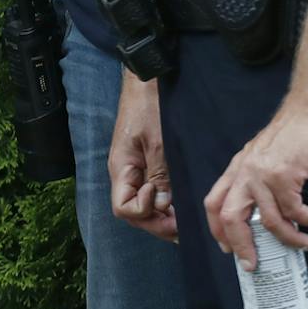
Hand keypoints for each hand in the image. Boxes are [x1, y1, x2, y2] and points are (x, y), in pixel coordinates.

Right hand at [108, 72, 178, 241]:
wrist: (146, 82)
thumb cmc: (149, 108)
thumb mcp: (158, 143)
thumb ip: (160, 176)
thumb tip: (163, 206)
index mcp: (122, 168)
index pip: (124, 208)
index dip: (144, 213)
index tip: (164, 201)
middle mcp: (125, 173)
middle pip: (133, 212)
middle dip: (157, 222)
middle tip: (184, 226)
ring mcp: (134, 169)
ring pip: (142, 204)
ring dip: (162, 214)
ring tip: (185, 217)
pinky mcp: (144, 164)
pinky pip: (150, 191)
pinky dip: (164, 201)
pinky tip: (180, 202)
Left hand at [203, 107, 307, 267]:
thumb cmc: (289, 138)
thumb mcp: (262, 159)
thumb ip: (256, 182)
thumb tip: (262, 217)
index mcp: (236, 170)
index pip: (213, 203)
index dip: (217, 229)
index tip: (228, 249)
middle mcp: (244, 173)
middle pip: (231, 217)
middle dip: (241, 246)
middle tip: (253, 264)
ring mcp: (263, 174)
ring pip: (269, 220)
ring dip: (289, 238)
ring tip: (305, 243)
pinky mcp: (285, 175)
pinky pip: (295, 210)